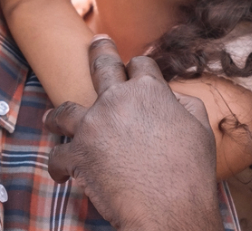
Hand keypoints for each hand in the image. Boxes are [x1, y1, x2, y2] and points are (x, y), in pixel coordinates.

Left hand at [45, 37, 221, 230]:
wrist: (169, 209)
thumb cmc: (190, 174)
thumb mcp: (199, 130)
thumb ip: (184, 105)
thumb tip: (172, 95)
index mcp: (149, 91)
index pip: (141, 64)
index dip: (139, 66)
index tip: (135, 65)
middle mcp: (116, 100)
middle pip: (101, 66)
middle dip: (98, 51)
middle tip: (96, 42)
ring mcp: (92, 125)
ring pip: (63, 110)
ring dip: (57, 117)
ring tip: (52, 121)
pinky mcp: (76, 152)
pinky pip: (58, 154)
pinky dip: (59, 166)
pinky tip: (61, 174)